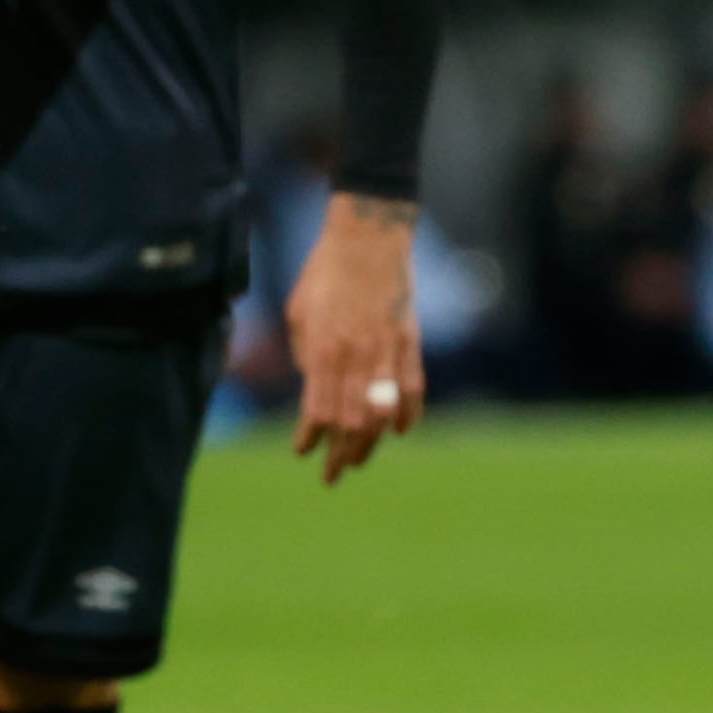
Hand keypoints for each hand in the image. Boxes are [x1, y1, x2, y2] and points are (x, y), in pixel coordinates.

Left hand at [283, 191, 426, 482]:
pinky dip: (407, 414)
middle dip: (340, 453)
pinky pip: (413, 388)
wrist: (368, 236)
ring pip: (381, 413)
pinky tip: (397, 430)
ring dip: (369, 443)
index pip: (318, 409)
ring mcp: (387, 351)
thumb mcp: (299, 311)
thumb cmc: (325, 271)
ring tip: (359, 460)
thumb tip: (315, 387)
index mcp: (324, 348)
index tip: (302, 452)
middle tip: (332, 475)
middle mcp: (357, 355)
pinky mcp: (410, 342)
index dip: (310, 436)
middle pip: (350, 421)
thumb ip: (307, 354)